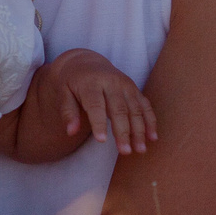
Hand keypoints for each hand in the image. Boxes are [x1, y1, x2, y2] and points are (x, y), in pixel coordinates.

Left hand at [38, 50, 157, 154]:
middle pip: (119, 109)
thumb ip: (67, 112)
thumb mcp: (63, 93)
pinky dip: (150, 121)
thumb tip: (71, 132)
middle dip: (123, 131)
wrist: (86, 62)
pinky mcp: (134, 89)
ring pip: (135, 109)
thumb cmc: (72, 83)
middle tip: (125, 152)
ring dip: (139, 130)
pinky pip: (145, 105)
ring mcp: (125, 85)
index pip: (96, 105)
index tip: (101, 141)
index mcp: (91, 83)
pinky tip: (152, 137)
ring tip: (140, 150)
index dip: (98, 123)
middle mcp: (111, 82)